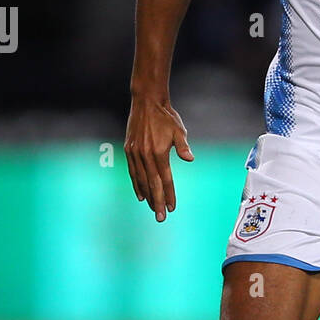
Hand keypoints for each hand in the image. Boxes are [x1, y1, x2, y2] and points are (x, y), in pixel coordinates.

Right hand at [124, 95, 193, 220]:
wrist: (146, 102)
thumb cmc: (166, 116)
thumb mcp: (178, 130)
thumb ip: (183, 146)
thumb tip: (190, 158)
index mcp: (158, 152)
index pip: (165, 179)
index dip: (169, 194)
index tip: (172, 207)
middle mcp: (145, 155)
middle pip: (152, 184)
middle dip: (157, 202)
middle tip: (161, 217)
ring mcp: (135, 153)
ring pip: (141, 180)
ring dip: (147, 196)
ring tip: (153, 209)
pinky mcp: (129, 150)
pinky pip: (132, 172)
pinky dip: (137, 184)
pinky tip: (141, 194)